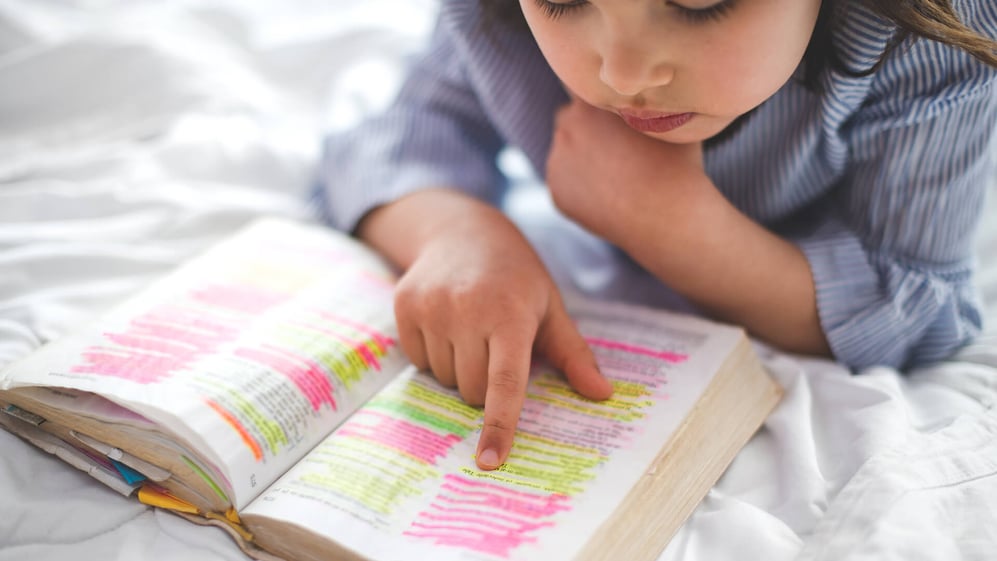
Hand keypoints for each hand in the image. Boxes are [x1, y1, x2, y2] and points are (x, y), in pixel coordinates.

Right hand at [358, 189, 613, 469]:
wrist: (462, 231)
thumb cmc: (516, 276)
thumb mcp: (549, 307)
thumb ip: (573, 354)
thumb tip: (602, 395)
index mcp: (510, 313)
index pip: (506, 381)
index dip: (499, 424)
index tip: (490, 460)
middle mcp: (467, 309)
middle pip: (473, 390)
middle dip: (486, 384)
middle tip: (494, 347)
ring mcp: (431, 306)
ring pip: (445, 378)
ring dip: (459, 367)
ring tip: (470, 328)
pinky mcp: (405, 305)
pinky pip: (418, 361)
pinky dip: (433, 353)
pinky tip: (446, 322)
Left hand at [545, 98, 705, 247]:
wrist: (665, 215)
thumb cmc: (675, 163)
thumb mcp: (667, 117)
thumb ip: (645, 101)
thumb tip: (648, 90)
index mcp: (591, 102)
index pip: (583, 86)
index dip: (598, 97)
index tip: (611, 110)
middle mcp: (567, 127)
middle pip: (571, 119)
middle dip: (587, 128)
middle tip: (614, 147)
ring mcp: (557, 162)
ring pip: (566, 153)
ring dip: (582, 158)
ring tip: (614, 174)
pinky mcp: (556, 193)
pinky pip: (566, 183)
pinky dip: (580, 188)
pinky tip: (605, 194)